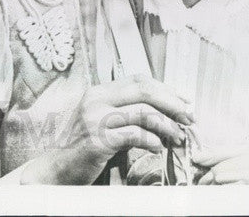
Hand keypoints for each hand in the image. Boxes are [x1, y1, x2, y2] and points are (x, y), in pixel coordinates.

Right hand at [21, 74, 193, 183]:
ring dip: (166, 125)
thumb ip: (127, 112)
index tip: (184, 101)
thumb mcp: (104, 121)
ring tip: (177, 136)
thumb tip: (164, 112)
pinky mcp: (98, 139)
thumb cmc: (85, 145)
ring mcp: (96, 118)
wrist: (59, 167)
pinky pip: (134, 135)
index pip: (139, 80)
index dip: (165, 89)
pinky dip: (151, 140)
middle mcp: (97, 99)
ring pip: (143, 113)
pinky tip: (157, 146)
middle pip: (143, 90)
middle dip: (172, 103)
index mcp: (100, 91)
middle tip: (189, 117)